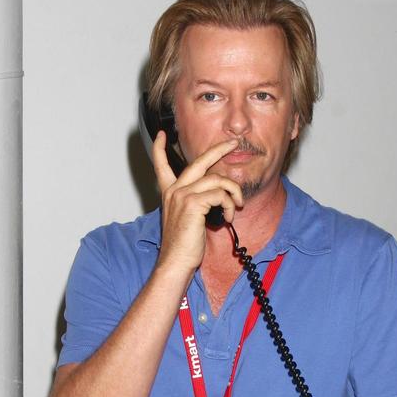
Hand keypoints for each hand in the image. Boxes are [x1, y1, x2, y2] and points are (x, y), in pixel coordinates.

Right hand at [152, 131, 243, 275]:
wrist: (175, 262)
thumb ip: (196, 204)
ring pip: (218, 179)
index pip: (160, 164)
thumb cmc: (183, 246)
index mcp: (169, 193)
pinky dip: (230, 205)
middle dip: (220, 149)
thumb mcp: (186, 219)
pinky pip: (221, 194)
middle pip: (200, 161)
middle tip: (234, 143)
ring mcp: (182, 195)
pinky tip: (228, 218)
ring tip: (236, 206)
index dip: (159, 148)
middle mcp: (174, 190)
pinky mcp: (193, 203)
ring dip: (234, 192)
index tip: (161, 134)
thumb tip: (217, 197)